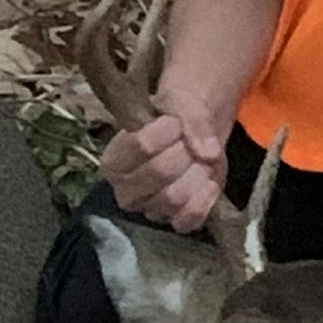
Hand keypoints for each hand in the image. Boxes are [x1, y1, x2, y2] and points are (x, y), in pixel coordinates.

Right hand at [99, 79, 230, 232]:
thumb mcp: (181, 102)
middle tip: (192, 142)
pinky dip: (204, 199)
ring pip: (174, 197)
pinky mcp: (173, 220)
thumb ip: (194, 120)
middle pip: (159, 172)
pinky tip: (209, 180)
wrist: (192, 133)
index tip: (176, 122)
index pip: (141, 145)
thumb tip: (208, 152)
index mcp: (113, 159)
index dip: (167, 131)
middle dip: (185, 152)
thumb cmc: (174, 118)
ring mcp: (149, 209)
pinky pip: (189, 220)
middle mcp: (125, 189)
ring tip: (201, 159)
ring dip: (196, 173)